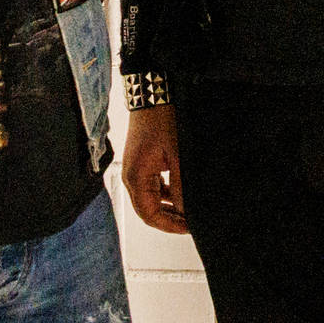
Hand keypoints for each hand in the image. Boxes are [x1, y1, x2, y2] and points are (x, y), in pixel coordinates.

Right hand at [122, 105, 185, 233]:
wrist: (154, 94)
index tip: (188, 228)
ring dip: (170, 206)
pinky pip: (154, 186)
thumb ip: (181, 187)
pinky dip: (168, 193)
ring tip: (190, 209)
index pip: (149, 215)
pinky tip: (182, 193)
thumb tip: (186, 210)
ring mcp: (136, 169)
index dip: (169, 225)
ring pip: (152, 199)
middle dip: (170, 219)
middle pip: (149, 210)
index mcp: (136, 177)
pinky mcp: (143, 163)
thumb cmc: (162, 119)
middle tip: (191, 222)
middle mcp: (132, 176)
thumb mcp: (178, 156)